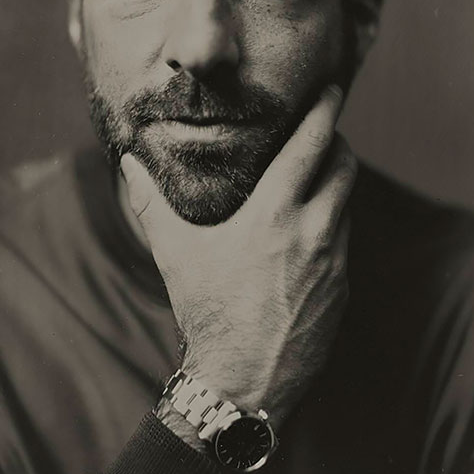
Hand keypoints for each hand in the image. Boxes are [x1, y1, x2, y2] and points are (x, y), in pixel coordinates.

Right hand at [120, 85, 355, 431]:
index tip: (332, 92)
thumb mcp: (175, 253)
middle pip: (344, 168)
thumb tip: (127, 162)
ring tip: (316, 181)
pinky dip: (332, 226)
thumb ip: (152, 202)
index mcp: (276, 213)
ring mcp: (334, 261)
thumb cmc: (208, 311)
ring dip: (336, 186)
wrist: (246, 381)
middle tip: (326, 136)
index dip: (326, 113)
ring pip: (346, 205)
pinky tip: (309, 235)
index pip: (313, 145)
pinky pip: (343, 242)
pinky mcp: (342, 289)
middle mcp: (314, 230)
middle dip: (339, 144)